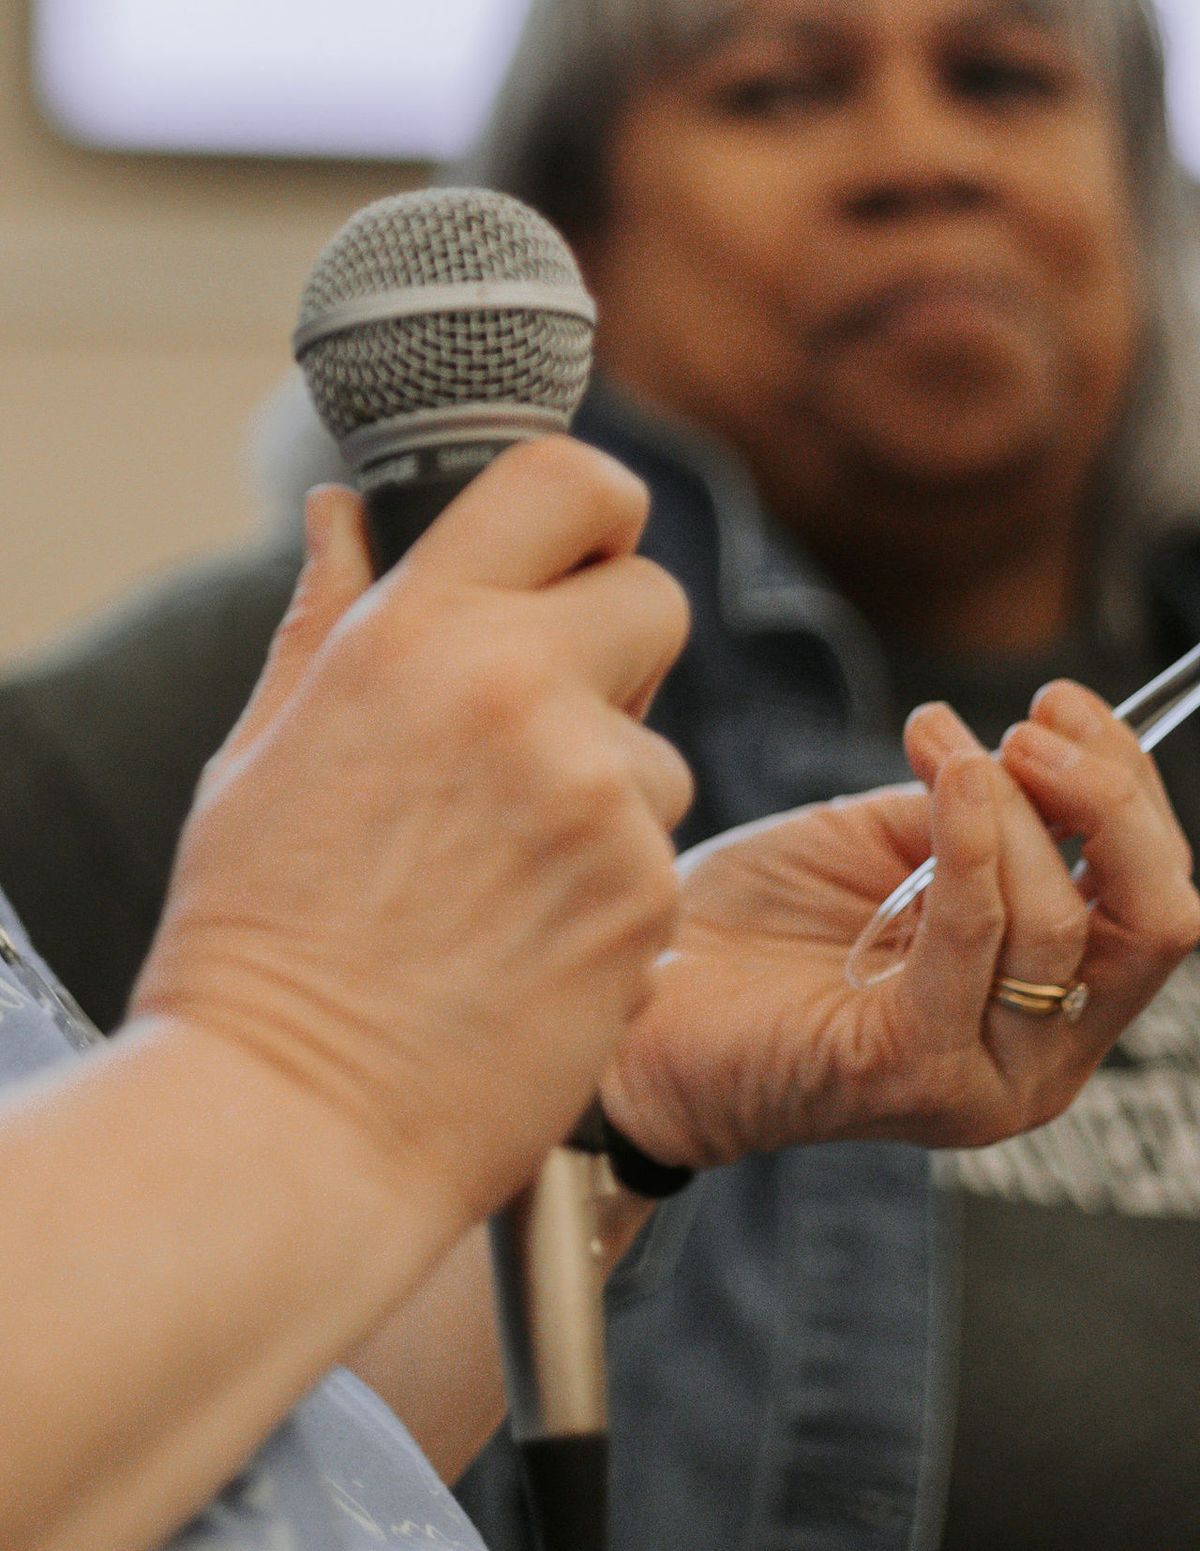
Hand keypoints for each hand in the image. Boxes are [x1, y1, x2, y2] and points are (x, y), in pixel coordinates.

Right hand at [133, 442, 692, 1228]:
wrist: (286, 1120)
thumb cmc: (251, 936)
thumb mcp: (264, 746)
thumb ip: (328, 613)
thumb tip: (340, 512)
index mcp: (413, 629)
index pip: (567, 481)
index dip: (588, 510)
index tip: (574, 553)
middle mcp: (518, 686)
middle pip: (653, 598)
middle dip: (611, 652)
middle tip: (537, 729)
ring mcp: (592, 792)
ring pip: (658, 747)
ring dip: (607, 790)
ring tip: (496, 873)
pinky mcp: (644, 895)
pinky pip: (657, 852)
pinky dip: (609, 889)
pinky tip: (521, 940)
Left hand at [602, 682, 1199, 1173]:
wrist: (630, 1001)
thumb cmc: (752, 924)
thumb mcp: (884, 844)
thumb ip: (973, 812)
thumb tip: (1038, 747)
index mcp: (1050, 1004)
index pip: (1156, 898)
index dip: (1129, 787)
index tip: (1061, 701)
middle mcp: (1040, 1058)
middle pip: (1157, 924)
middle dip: (1112, 802)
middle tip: (1033, 723)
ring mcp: (984, 1077)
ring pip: (1062, 924)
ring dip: (1009, 805)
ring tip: (940, 739)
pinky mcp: (913, 1073)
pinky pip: (975, 942)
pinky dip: (970, 842)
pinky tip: (943, 771)